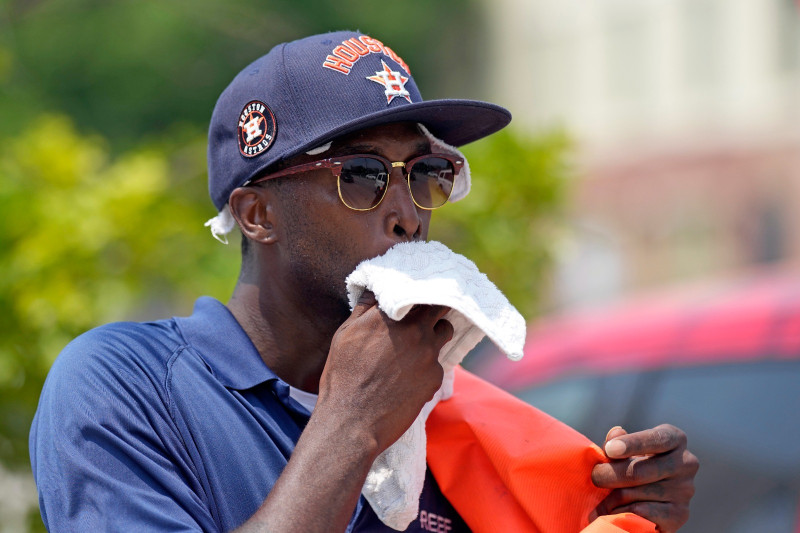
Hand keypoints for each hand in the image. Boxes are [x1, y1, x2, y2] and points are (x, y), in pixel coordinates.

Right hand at [318, 290, 452, 451]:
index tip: (417, 296)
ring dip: (436, 333)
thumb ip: (365, 308)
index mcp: (391, 315)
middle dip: (433, 310)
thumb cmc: (343, 377)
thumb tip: (376, 289)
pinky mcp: (435, 377)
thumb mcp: (345, 334)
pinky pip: (438, 363)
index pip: (418, 291)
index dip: (419, 293)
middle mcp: (415, 330)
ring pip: (444, 332)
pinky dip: (428, 366)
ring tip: (418, 346)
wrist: (352, 422)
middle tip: (424, 316)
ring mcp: (429, 354)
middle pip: (439, 307)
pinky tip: (409, 378)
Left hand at [590, 425, 698, 531]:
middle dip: (609, 475)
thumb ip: (617, 441)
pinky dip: (622, 512)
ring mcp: (685, 490)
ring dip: (612, 498)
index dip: (632, 444)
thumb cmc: (635, 463)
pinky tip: (615, 511)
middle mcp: (686, 463)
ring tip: (602, 499)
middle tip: (594, 478)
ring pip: (635, 494)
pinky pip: (642, 513)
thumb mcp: (626, 448)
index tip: (609, 449)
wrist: (652, 499)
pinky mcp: (680, 514)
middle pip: (639, 471)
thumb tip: (616, 433)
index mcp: (675, 439)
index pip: (656, 439)